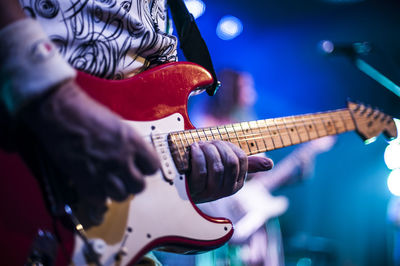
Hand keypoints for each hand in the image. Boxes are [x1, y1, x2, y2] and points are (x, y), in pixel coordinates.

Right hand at [20, 81, 159, 227]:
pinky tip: (95, 195)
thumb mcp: (117, 124)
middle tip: (124, 180)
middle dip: (132, 184)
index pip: (152, 166)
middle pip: (139, 186)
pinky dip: (98, 202)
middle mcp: (122, 159)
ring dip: (116, 193)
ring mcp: (105, 171)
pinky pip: (99, 202)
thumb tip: (131, 157)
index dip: (145, 169)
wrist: (60, 112)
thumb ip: (127, 143)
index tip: (139, 168)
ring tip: (109, 187)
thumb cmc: (86, 112)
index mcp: (133, 142)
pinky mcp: (86, 181)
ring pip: (121, 196)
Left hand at [188, 140, 272, 202]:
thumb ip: (247, 163)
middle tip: (207, 142)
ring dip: (206, 150)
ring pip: (217, 167)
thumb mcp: (225, 164)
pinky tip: (193, 149)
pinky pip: (201, 171)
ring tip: (198, 145)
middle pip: (230, 162)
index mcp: (237, 183)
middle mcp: (226, 191)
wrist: (180, 180)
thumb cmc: (204, 168)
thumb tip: (270, 164)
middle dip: (218, 146)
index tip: (217, 142)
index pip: (241, 159)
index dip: (229, 146)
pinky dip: (197, 156)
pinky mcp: (196, 191)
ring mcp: (211, 193)